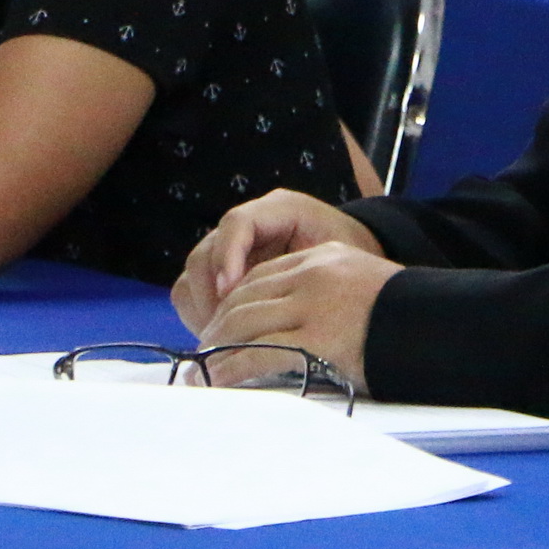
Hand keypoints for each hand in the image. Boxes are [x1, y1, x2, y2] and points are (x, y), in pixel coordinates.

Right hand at [173, 189, 381, 333]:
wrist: (355, 267)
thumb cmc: (354, 262)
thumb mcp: (339, 261)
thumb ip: (310, 274)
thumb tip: (271, 307)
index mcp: (280, 210)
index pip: (238, 223)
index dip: (228, 256)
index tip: (231, 290)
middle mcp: (248, 226)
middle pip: (205, 252)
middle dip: (211, 293)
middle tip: (226, 329)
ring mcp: (230, 250)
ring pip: (194, 275)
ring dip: (203, 309)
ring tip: (225, 338)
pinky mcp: (223, 275)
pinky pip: (194, 293)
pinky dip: (201, 316)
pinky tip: (225, 338)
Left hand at [198, 243, 399, 387]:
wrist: (441, 325)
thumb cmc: (408, 317)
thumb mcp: (365, 286)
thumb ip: (329, 293)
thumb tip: (294, 325)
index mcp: (325, 258)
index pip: (262, 276)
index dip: (233, 303)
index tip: (219, 326)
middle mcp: (314, 275)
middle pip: (247, 297)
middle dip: (218, 327)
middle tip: (202, 353)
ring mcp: (314, 306)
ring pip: (245, 324)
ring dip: (216, 350)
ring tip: (202, 371)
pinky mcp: (316, 339)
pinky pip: (258, 352)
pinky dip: (231, 367)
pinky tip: (219, 379)